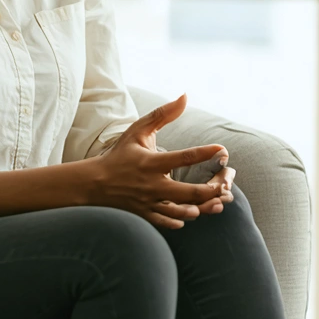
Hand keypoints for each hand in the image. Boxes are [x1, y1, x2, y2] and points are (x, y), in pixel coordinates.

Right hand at [90, 94, 229, 228]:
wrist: (94, 184)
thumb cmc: (120, 155)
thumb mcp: (138, 130)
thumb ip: (162, 114)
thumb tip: (185, 96)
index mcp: (152, 163)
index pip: (184, 157)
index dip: (205, 153)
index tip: (222, 149)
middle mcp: (152, 185)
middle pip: (189, 192)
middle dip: (210, 191)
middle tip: (223, 187)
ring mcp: (149, 202)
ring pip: (181, 211)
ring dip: (200, 208)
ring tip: (213, 204)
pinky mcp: (145, 215)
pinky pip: (167, 222)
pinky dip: (180, 220)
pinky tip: (189, 215)